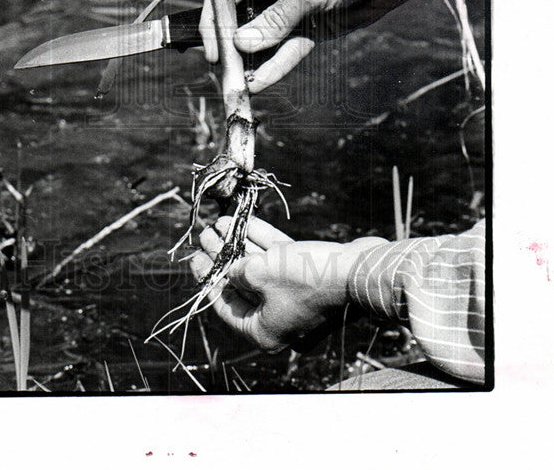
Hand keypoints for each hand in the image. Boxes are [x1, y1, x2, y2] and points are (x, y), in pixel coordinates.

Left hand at [189, 216, 381, 351]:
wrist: (358, 270)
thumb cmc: (307, 278)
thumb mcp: (260, 273)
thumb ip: (237, 271)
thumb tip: (232, 269)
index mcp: (264, 332)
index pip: (226, 307)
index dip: (207, 279)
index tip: (194, 259)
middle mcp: (279, 319)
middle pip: (241, 285)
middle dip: (222, 256)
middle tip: (205, 235)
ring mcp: (294, 298)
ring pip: (259, 268)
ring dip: (239, 243)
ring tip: (220, 222)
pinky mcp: (308, 277)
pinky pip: (277, 260)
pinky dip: (261, 241)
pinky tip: (243, 221)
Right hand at [199, 0, 484, 91]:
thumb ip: (276, 19)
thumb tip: (240, 44)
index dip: (215, 20)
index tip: (214, 50)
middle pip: (240, 17)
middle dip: (232, 45)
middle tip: (225, 74)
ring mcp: (290, 6)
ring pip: (263, 37)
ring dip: (253, 60)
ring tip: (241, 86)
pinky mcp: (309, 25)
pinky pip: (287, 48)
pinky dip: (276, 65)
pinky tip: (262, 83)